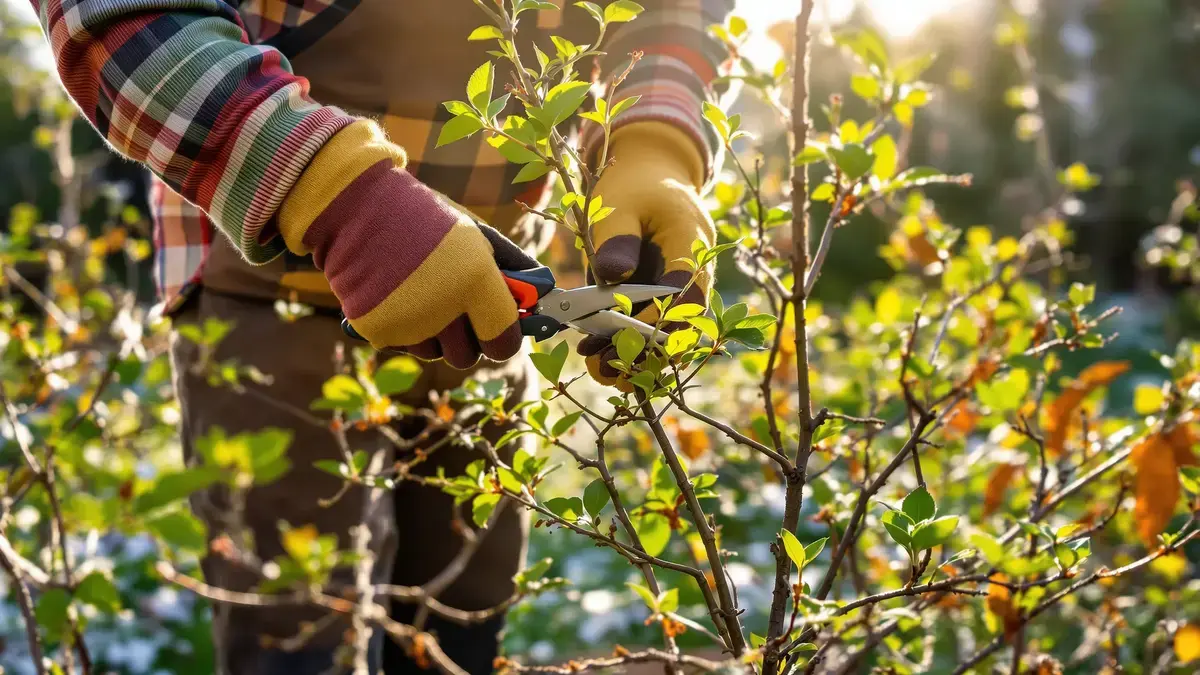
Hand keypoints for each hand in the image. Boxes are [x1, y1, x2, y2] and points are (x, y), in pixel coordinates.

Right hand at [277, 121, 539, 368]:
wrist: (356, 206)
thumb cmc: (425, 218)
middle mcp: (446, 308)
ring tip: (422, 294)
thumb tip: (545, 292)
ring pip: (436, 354)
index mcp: (476, 282)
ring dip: (435, 334)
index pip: (504, 343)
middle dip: (468, 338)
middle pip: (468, 356)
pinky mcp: (379, 331)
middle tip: (456, 309)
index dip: (503, 338)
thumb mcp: (476, 234)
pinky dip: (404, 328)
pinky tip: (397, 295)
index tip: (498, 328)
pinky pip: (405, 346)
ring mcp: (410, 322)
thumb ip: (513, 268)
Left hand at [576, 121, 715, 385]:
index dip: (654, 321)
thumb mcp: (619, 202)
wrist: (649, 174)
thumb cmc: (633, 185)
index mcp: (691, 249)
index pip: (685, 298)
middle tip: (602, 362)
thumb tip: (614, 276)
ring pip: (669, 339)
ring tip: (597, 368)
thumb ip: (618, 237)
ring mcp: (678, 293)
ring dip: (637, 359)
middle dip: (644, 352)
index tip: (616, 332)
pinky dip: (629, 349)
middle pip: (682, 329)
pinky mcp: (659, 301)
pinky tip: (598, 358)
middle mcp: (692, 278)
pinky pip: (652, 333)